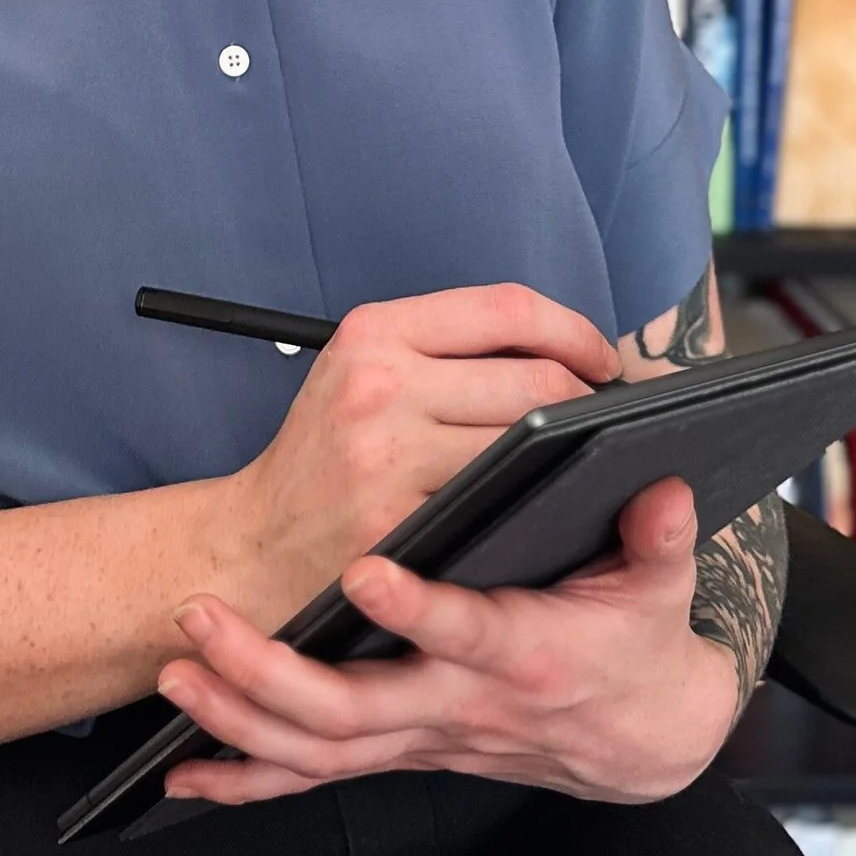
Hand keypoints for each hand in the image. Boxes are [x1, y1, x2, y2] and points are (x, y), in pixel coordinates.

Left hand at [160, 475, 744, 808]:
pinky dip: (247, 784)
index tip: (364, 571)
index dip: (417, 611)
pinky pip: (315, 780)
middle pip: (358, 709)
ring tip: (178, 677)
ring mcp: (424, 736)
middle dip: (271, 671)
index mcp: (524, 653)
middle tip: (204, 623)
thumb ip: (658, 536)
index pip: (465, 634)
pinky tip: (188, 775)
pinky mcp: (403, 751)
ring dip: (241, 718)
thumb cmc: (636, 642)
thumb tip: (666, 487)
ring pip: (322, 749)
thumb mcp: (660, 586)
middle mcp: (462, 705)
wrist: (639, 738)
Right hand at [216, 284, 617, 630]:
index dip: (574, 330)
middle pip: (535, 379)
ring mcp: (389, 457)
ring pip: (530, 445)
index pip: (507, 308)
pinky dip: (535, 505)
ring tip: (581, 464)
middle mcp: (380, 384)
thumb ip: (442, 350)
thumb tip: (560, 350)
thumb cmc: (322, 459)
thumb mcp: (358, 372)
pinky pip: (501, 505)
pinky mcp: (401, 524)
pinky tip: (544, 509)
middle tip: (603, 423)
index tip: (601, 360)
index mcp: (375, 332)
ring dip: (570, 458)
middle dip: (588, 401)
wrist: (252, 546)